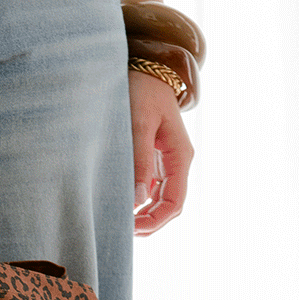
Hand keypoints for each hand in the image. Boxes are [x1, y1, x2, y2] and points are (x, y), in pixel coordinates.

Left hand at [128, 68, 193, 234]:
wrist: (145, 68)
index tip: (132, 229)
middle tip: (121, 231)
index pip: (174, 203)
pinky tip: (119, 205)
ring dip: (142, 215)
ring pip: (158, 201)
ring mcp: (165, 163)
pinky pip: (149, 189)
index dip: (155, 221)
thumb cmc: (142, 90)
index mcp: (180, 156)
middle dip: (148, 223)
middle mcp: (176, 163)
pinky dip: (136, 202)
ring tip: (118, 221)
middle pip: (168, 207)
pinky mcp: (152, 160)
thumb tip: (138, 200)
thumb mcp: (139, 123)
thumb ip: (139, 160)